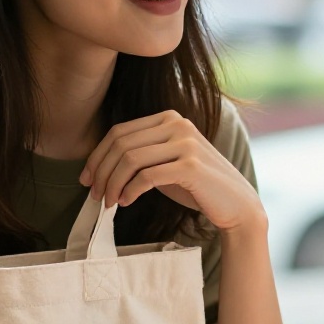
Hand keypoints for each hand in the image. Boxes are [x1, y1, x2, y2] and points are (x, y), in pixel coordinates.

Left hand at [80, 111, 264, 231]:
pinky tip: (125, 202)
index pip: (120, 132)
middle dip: (101, 171)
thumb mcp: (167, 162)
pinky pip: (146, 176)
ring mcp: (185, 143)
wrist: (236, 205)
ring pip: (130, 159)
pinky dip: (129, 190)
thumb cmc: (198, 187)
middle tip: (94, 194)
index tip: (87, 178)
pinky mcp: (190, 166)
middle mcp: (177, 124)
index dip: (97, 156)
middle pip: (121, 144)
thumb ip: (142, 155)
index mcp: (169, 118)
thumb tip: (99, 167)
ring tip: (108, 201)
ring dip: (112, 183)